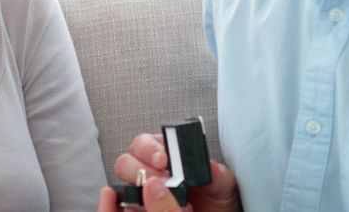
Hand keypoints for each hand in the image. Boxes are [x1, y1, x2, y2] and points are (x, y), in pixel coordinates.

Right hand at [99, 133, 240, 211]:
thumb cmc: (217, 202)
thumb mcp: (223, 187)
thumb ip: (218, 175)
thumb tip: (210, 167)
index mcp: (165, 156)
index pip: (143, 143)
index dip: (149, 148)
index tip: (163, 159)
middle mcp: (149, 174)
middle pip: (125, 163)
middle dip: (140, 170)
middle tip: (162, 181)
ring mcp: (142, 196)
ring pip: (124, 189)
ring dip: (139, 194)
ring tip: (165, 201)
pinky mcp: (140, 211)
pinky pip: (127, 209)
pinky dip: (134, 209)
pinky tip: (153, 210)